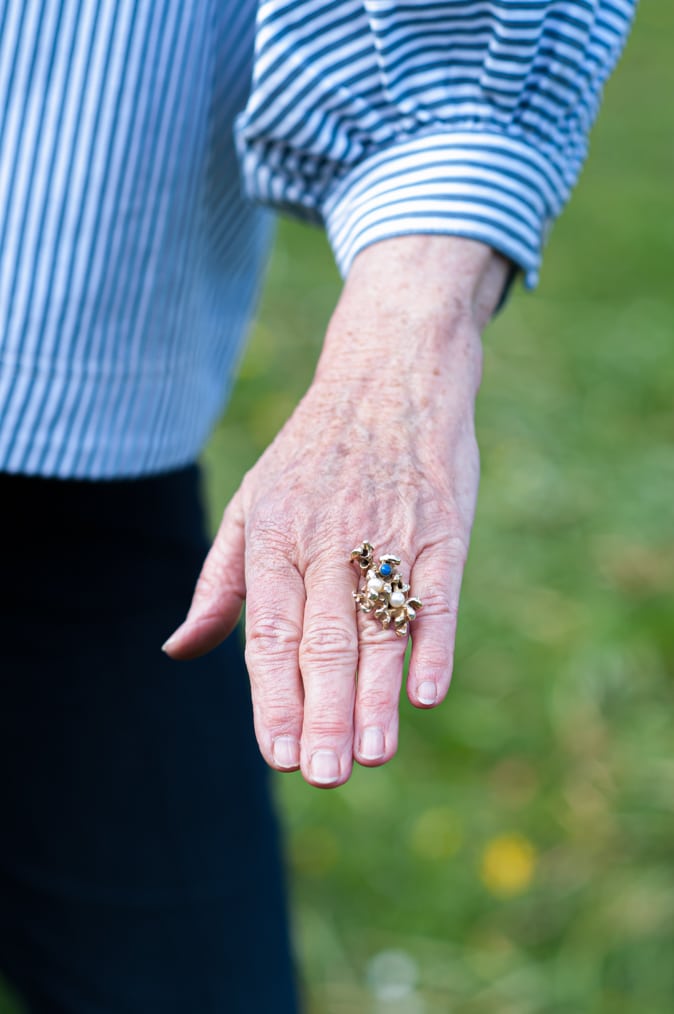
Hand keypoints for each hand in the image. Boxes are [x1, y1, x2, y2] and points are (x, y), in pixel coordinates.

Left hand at [163, 236, 509, 786]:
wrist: (388, 377)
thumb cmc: (312, 456)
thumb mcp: (252, 505)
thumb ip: (220, 585)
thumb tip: (178, 650)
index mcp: (275, 536)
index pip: (268, 631)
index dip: (272, 694)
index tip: (276, 754)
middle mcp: (328, 538)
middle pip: (324, 637)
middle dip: (321, 710)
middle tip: (321, 774)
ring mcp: (390, 532)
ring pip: (380, 625)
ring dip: (375, 694)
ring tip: (370, 755)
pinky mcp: (443, 527)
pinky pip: (437, 592)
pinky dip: (434, 643)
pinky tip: (426, 694)